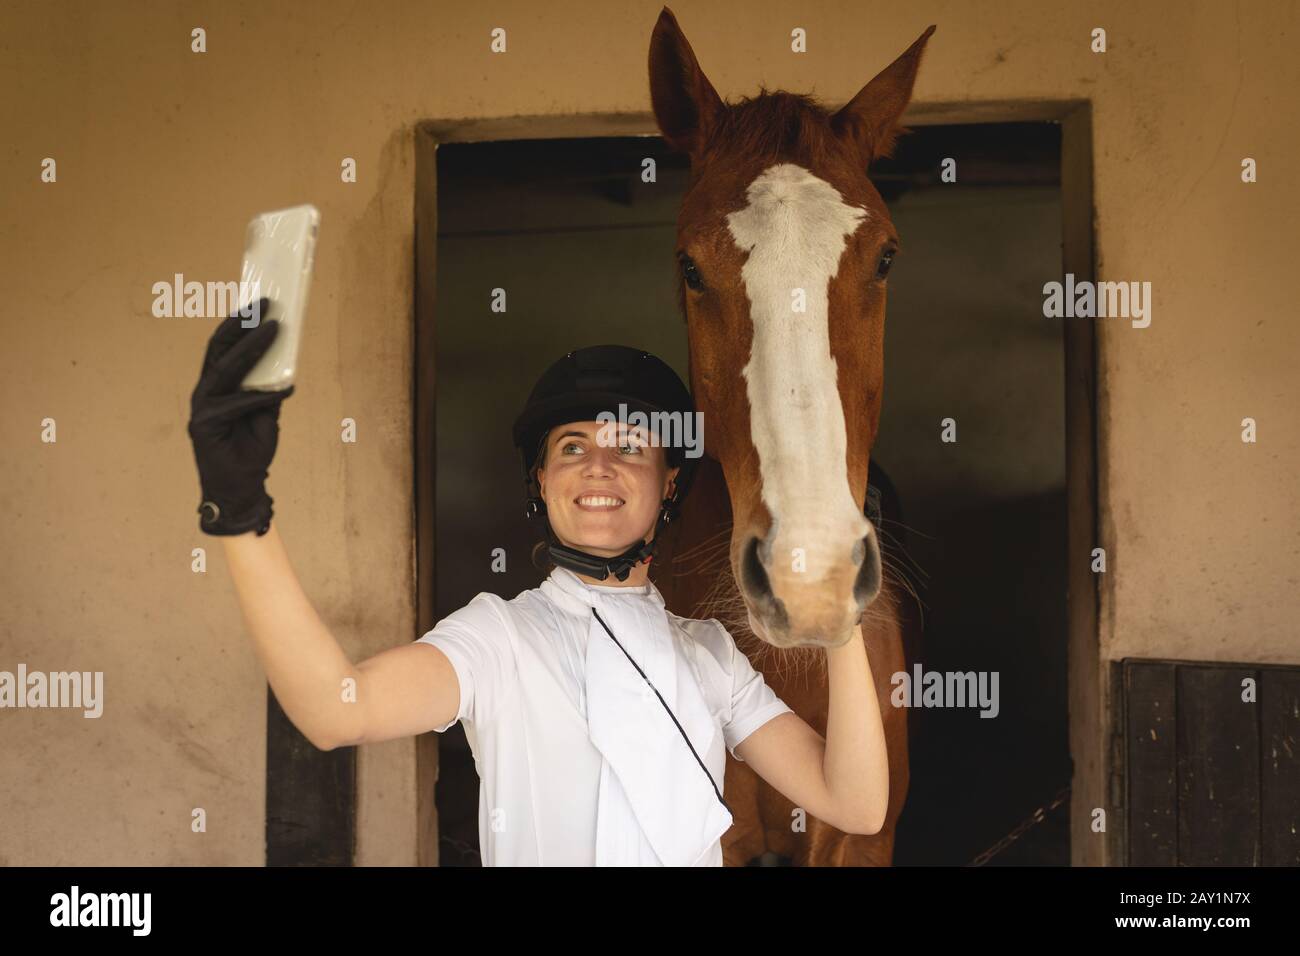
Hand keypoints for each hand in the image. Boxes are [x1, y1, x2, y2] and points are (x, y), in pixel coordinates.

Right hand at [187, 298, 294, 535]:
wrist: (241, 488)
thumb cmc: (251, 451)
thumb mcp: (266, 414)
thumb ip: (268, 389)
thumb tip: (284, 361)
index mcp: (216, 386)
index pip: (224, 347)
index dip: (239, 323)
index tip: (260, 302)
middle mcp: (205, 391)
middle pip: (220, 349)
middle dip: (243, 324)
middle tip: (267, 304)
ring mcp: (202, 407)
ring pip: (227, 369)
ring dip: (252, 347)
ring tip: (274, 328)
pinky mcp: (204, 425)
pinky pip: (237, 403)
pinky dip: (260, 395)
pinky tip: (283, 388)